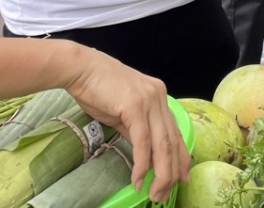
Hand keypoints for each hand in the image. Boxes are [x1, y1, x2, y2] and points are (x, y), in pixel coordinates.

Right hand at [63, 44, 189, 201]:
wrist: (81, 69)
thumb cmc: (97, 89)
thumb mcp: (124, 112)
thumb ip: (137, 131)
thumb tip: (145, 155)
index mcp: (159, 96)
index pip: (176, 132)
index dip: (181, 158)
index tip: (183, 178)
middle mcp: (159, 97)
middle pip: (172, 142)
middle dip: (171, 172)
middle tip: (163, 194)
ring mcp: (150, 101)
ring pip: (162, 145)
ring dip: (160, 174)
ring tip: (153, 193)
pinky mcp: (136, 106)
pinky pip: (143, 142)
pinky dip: (142, 164)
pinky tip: (138, 179)